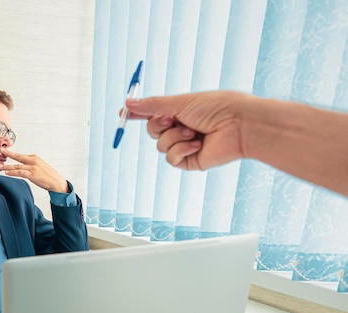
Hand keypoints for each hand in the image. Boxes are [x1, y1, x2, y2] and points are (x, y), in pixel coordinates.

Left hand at [0, 148, 68, 192]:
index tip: (4, 151)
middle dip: (8, 153)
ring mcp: (33, 167)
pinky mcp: (33, 174)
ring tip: (0, 166)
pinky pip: (20, 172)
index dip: (11, 153)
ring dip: (7, 166)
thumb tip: (22, 166)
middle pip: (18, 156)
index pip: (20, 155)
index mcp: (34, 157)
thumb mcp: (40, 166)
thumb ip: (31, 164)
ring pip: (17, 165)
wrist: (57, 182)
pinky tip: (7, 173)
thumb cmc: (49, 175)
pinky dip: (13, 172)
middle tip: (0, 151)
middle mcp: (33, 160)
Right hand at [126, 91, 249, 169]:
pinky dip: (182, 150)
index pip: (153, 112)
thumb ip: (152, 105)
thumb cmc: (215, 108)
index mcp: (180, 111)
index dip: (138, 113)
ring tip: (193, 132)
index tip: (123, 112)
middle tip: (171, 119)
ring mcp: (185, 145)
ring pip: (160, 145)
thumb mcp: (179, 103)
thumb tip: (128, 103)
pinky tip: (197, 144)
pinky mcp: (190, 160)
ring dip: (174, 137)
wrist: (238, 125)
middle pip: (152, 130)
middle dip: (158, 125)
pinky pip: (171, 158)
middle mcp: (181, 127)